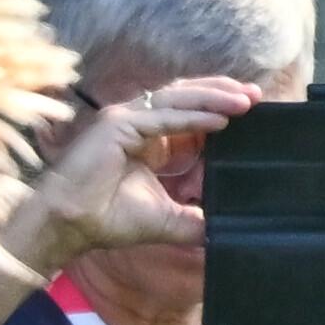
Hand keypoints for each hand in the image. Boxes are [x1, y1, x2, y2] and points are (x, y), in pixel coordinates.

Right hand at [6, 75, 258, 280]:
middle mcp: (136, 122)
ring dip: (214, 98)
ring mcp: (125, 119)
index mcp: (146, 139)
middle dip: (223, 94)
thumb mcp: (164, 218)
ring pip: (178, 98)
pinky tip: (220, 119)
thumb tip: (222, 230)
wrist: (68, 226)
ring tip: (245, 102)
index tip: (250, 111)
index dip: (218, 107)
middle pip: (187, 96)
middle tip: (257, 97)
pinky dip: (193, 115)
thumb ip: (193, 218)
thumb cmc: (103, 220)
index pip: (188, 112)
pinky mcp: (118, 124)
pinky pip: (164, 115)